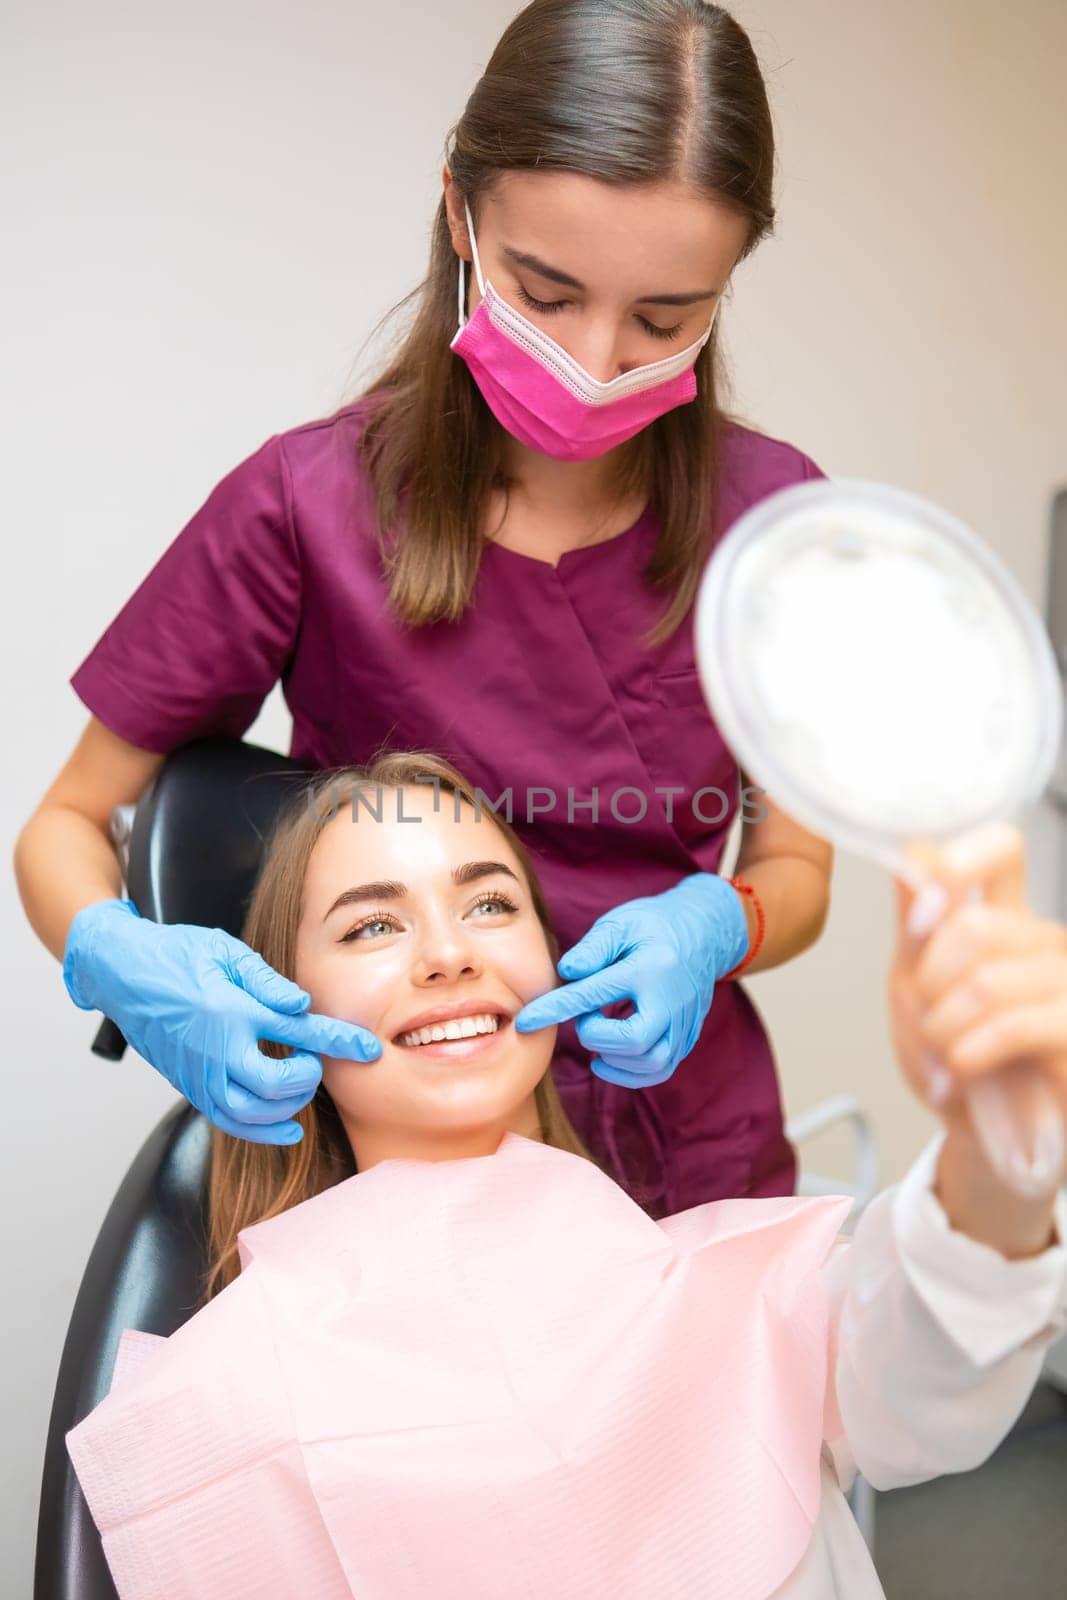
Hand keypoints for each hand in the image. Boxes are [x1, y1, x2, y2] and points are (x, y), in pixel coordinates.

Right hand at [63, 898, 382, 1144]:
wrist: (122, 974)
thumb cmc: (175, 954)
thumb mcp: (224, 951)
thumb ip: (266, 981)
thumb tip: (303, 1004)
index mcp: (232, 1010)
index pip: (298, 1033)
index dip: (339, 1042)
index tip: (368, 1050)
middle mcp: (216, 1050)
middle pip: (276, 1085)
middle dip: (307, 1078)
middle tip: (312, 1059)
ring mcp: (200, 1073)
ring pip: (252, 1113)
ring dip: (287, 1106)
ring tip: (300, 1085)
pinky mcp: (189, 1086)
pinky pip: (228, 1121)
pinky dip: (261, 1130)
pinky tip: (287, 1126)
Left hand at [512, 874, 748, 1086]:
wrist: (706, 931)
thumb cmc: (654, 924)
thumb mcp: (621, 923)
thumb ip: (592, 949)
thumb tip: (565, 974)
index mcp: (648, 967)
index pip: (594, 994)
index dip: (555, 1009)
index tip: (525, 1021)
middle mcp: (671, 999)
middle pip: (634, 1041)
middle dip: (596, 1036)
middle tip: (585, 1018)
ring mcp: (684, 1021)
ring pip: (652, 1063)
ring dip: (614, 1060)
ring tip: (597, 1036)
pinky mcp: (688, 1036)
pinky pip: (662, 1069)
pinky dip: (631, 1074)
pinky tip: (608, 1058)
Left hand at [889, 824, 1066, 1245]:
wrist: (989, 1141)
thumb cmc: (957, 1063)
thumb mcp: (916, 991)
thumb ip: (915, 926)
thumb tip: (910, 855)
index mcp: (1007, 922)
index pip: (1001, 851)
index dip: (959, 859)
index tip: (922, 902)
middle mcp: (1047, 943)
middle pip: (974, 924)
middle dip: (928, 981)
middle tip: (929, 1021)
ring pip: (986, 979)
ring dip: (943, 1027)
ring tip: (947, 1055)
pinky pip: (1013, 1023)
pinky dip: (969, 1050)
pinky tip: (962, 1070)